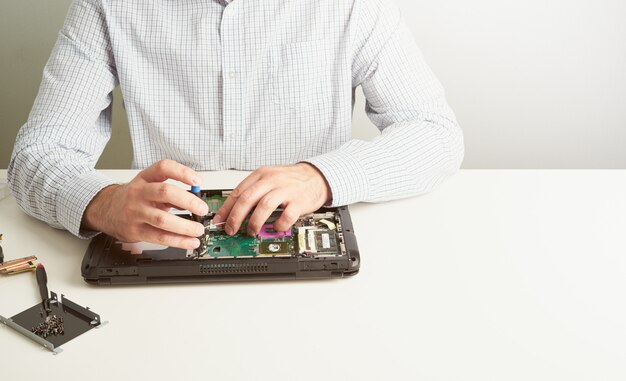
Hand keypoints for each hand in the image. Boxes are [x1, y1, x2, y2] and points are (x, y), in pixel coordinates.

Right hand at [82, 159, 208, 248]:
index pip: (163, 168)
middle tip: (202, 209)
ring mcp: (135, 212)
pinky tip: (190, 241)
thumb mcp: (148, 186)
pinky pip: (159, 237)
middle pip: (165, 192)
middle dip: (188, 201)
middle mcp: (138, 193)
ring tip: (198, 229)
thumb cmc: (133, 197)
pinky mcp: (135, 231)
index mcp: (144, 178)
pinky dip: (178, 241)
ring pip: (162, 219)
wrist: (105, 210)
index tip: (197, 180)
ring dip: (185, 226)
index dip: (182, 172)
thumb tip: (194, 200)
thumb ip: (169, 191)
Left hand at [213, 163, 331, 236]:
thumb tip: (234, 210)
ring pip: (264, 206)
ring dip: (254, 222)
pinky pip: (286, 216)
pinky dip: (279, 225)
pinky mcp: (299, 202)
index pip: (239, 191)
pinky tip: (276, 228)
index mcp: (262, 174)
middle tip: (231, 229)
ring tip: (251, 231)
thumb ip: (254, 191)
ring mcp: (286, 190)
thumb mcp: (269, 178)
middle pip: (248, 199)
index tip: (220, 221)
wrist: (316, 176)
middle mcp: (272, 181)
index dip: (227, 208)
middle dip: (236, 217)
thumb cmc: (291, 180)